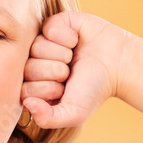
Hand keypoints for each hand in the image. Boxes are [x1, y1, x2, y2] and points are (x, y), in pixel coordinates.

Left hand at [21, 11, 128, 128]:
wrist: (118, 65)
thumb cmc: (95, 90)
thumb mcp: (73, 113)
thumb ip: (47, 118)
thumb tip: (26, 103)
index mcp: (35, 86)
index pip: (24, 90)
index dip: (47, 90)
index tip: (65, 89)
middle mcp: (34, 63)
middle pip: (28, 68)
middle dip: (56, 71)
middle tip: (71, 72)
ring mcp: (42, 42)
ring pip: (37, 46)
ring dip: (63, 54)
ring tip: (74, 56)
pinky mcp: (54, 24)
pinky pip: (49, 29)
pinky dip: (67, 37)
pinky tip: (76, 41)